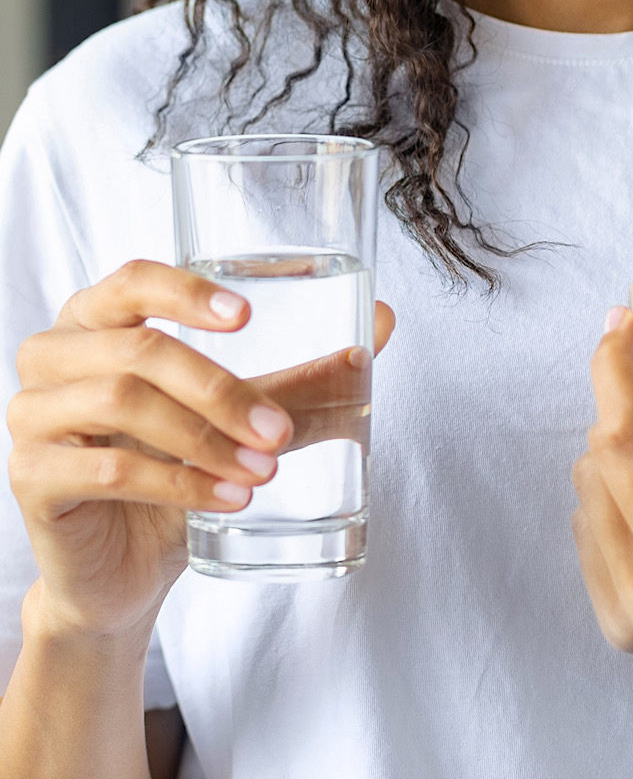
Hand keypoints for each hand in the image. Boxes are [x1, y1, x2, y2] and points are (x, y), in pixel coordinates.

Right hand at [6, 259, 394, 645]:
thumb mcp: (240, 420)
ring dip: (205, 438)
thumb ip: (304, 375)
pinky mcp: (30, 476)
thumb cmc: (176, 472)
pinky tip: (228, 498)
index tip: (247, 316)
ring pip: (121, 402)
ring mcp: (32, 414)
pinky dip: (178, 483)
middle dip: (220, 389)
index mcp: (100, 318)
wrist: (125, 571)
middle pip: (137, 349)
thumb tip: (380, 322)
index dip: (187, 293)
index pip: (135, 280)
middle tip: (279, 429)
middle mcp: (57, 354)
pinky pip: (106, 467)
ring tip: (264, 468)